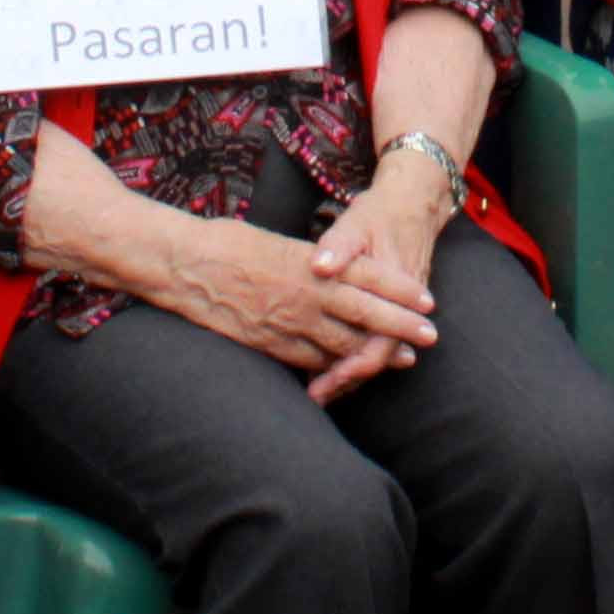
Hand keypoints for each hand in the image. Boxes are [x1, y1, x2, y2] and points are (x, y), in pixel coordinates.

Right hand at [145, 213, 442, 380]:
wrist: (183, 265)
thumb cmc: (225, 242)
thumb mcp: (276, 241)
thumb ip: (308, 260)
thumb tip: (328, 267)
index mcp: (311, 261)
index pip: (368, 275)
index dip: (400, 290)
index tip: (426, 300)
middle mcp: (306, 293)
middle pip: (366, 313)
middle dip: (402, 326)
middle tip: (430, 336)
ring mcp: (289, 322)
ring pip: (344, 344)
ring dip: (376, 353)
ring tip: (402, 360)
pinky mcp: (269, 344)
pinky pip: (310, 361)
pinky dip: (335, 367)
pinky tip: (350, 372)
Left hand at [297, 171, 453, 404]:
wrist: (414, 203)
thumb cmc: (380, 213)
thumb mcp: (356, 223)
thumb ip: (338, 246)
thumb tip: (319, 267)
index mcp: (393, 292)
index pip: (376, 345)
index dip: (350, 367)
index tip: (322, 383)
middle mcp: (402, 307)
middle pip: (378, 357)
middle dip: (348, 379)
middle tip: (315, 396)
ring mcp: (401, 308)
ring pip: (379, 350)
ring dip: (353, 369)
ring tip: (323, 386)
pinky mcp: (394, 306)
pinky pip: (379, 338)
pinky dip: (359, 353)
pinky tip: (336, 360)